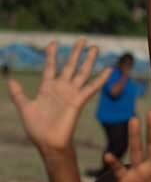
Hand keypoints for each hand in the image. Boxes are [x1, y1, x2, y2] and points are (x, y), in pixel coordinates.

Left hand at [8, 39, 110, 157]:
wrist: (48, 142)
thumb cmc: (36, 128)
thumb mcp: (25, 107)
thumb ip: (18, 94)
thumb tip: (10, 80)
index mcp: (47, 88)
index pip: (50, 66)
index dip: (51, 55)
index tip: (53, 42)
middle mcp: (61, 88)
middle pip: (69, 65)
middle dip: (75, 52)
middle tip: (82, 39)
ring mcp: (71, 93)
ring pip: (82, 72)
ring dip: (89, 60)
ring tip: (95, 48)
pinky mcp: (79, 100)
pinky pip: (92, 87)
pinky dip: (101, 78)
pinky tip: (108, 70)